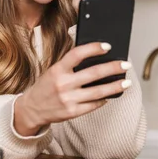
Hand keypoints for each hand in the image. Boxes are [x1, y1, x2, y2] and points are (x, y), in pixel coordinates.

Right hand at [13, 42, 132, 135]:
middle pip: (94, 73)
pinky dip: (104, 99)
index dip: (93, 48)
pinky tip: (110, 95)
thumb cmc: (45, 87)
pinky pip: (94, 105)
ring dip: (115, 86)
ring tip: (126, 82)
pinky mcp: (73, 112)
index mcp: (57, 70)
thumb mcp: (52, 71)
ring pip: (98, 92)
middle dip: (113, 68)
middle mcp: (63, 84)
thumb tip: (94, 57)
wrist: (32, 109)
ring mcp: (68, 99)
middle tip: (125, 65)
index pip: (77, 54)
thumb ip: (69, 65)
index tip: (107, 46)